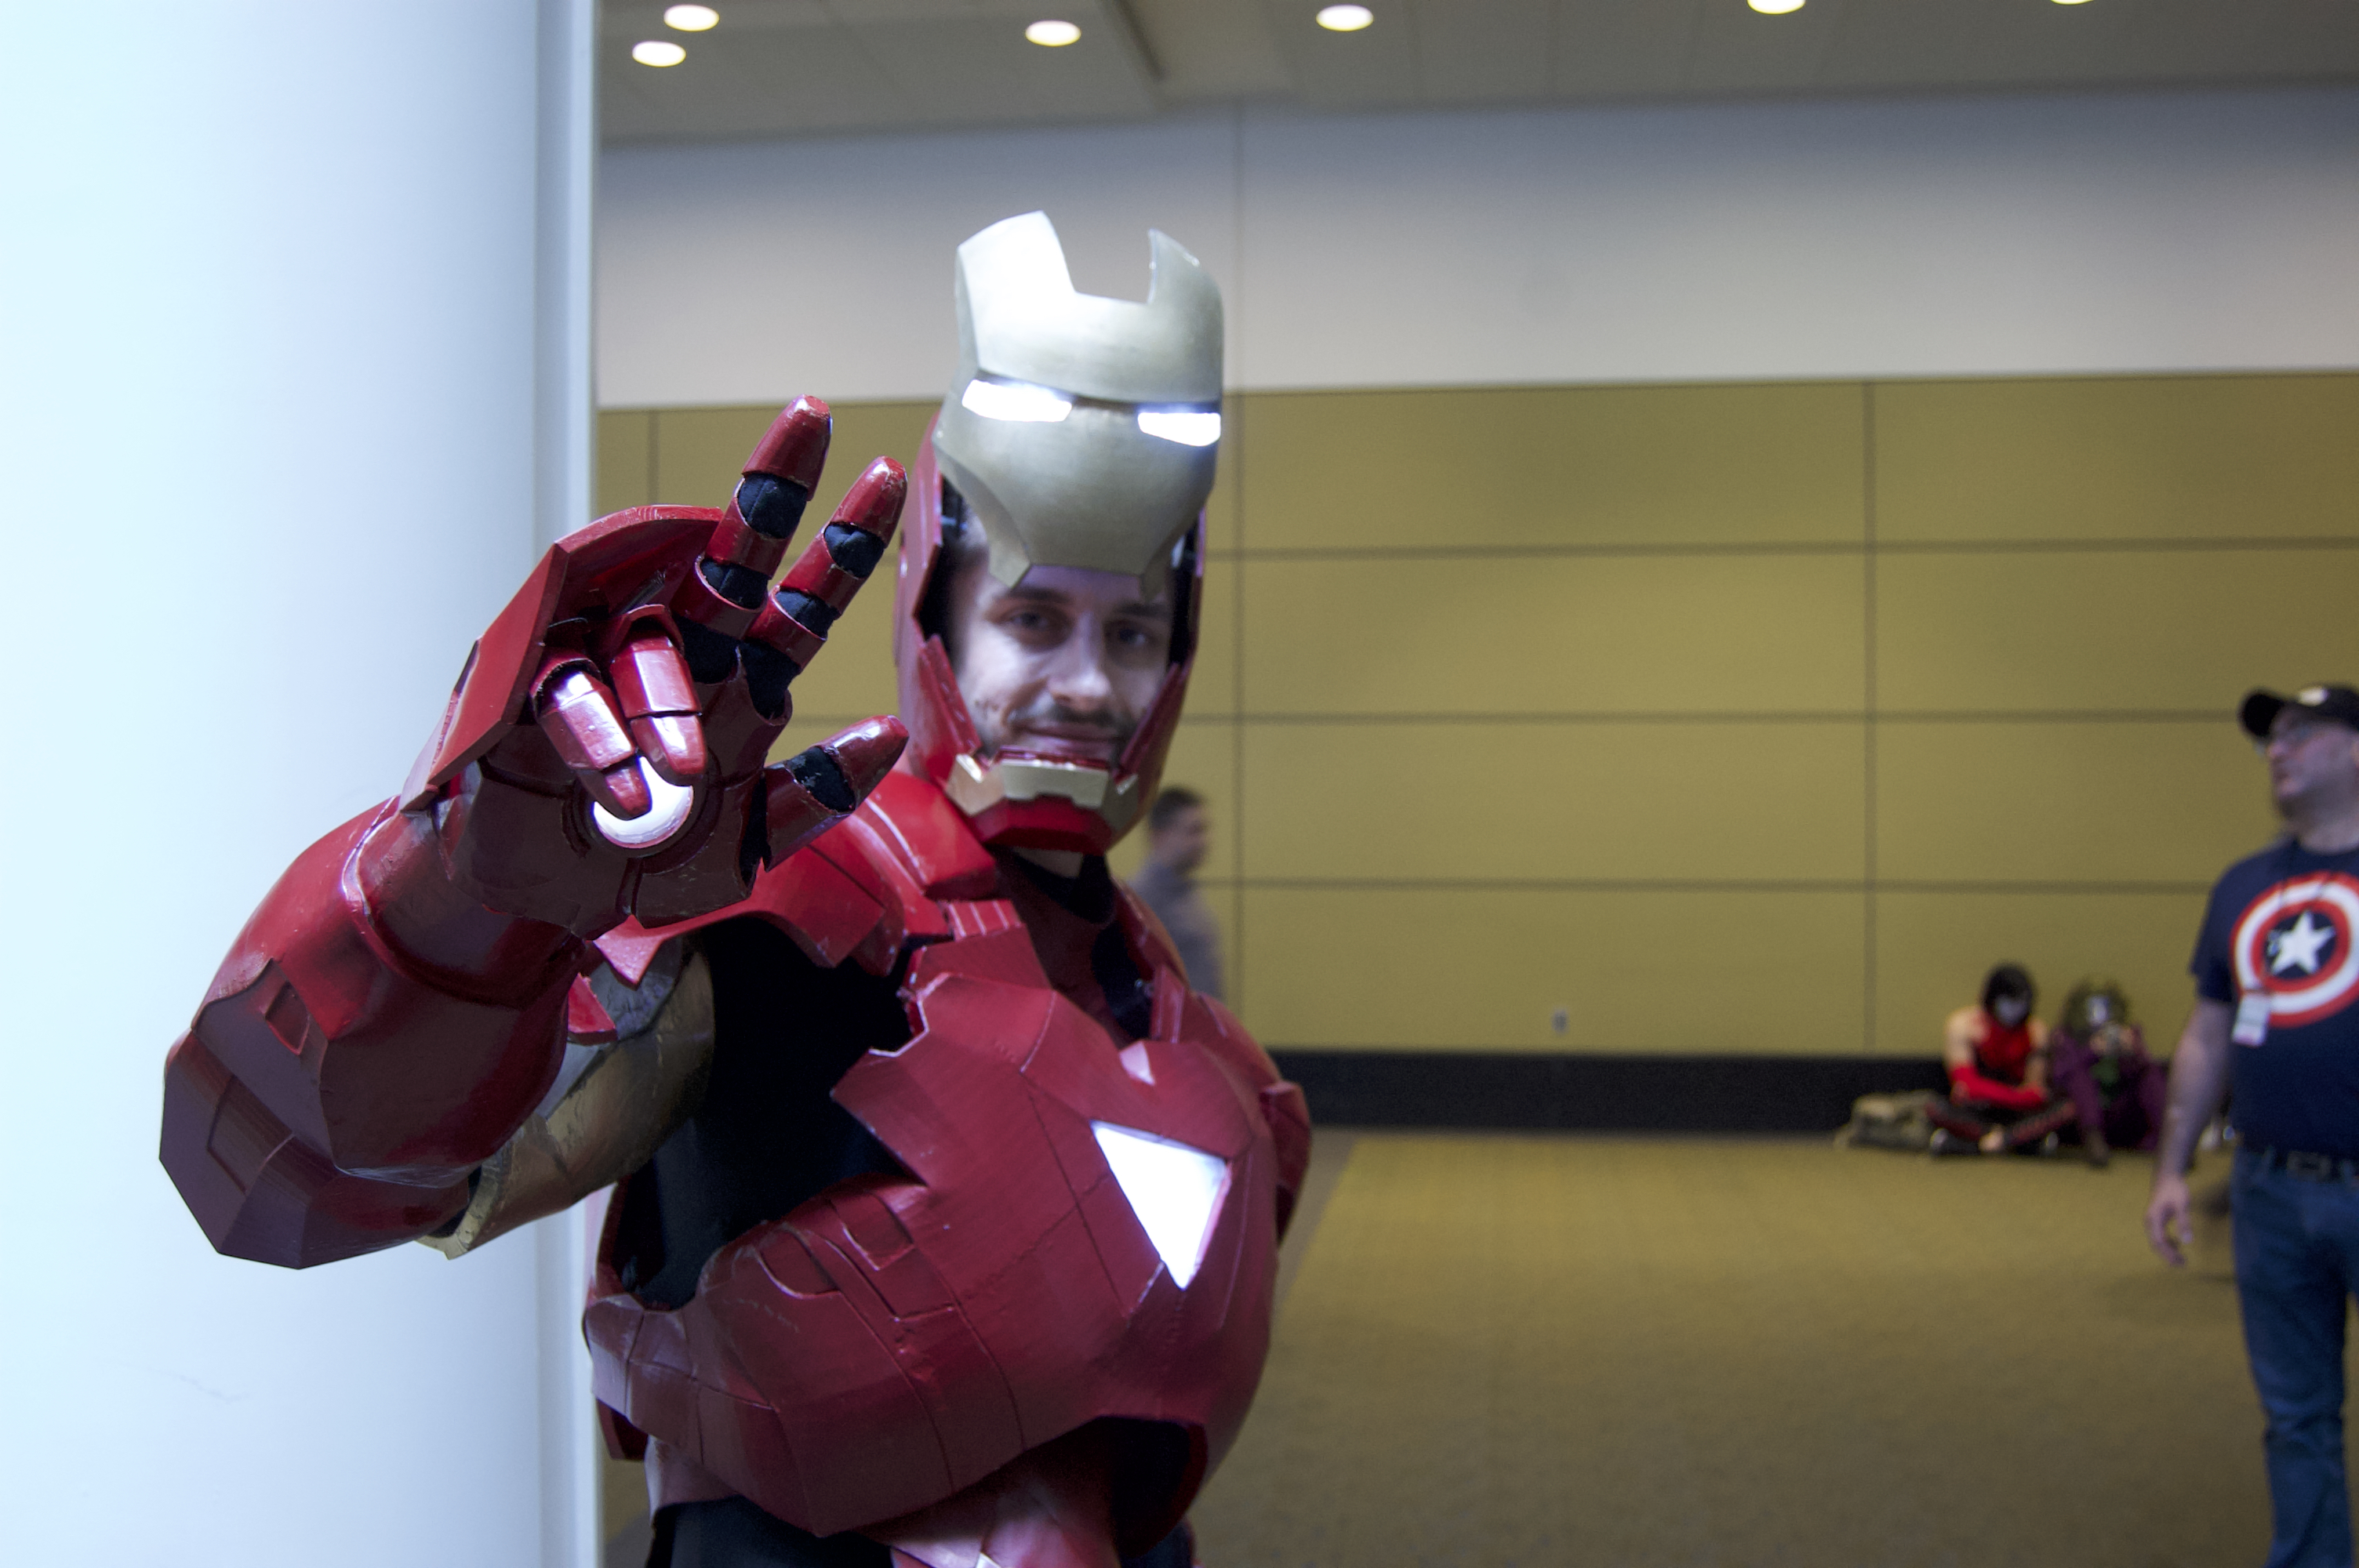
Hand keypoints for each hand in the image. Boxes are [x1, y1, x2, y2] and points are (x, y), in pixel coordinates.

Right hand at [401, 397, 908, 934]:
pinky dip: (600, 740)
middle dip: (773, 490)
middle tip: (813, 419)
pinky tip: (623, 786)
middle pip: (732, 559)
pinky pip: (570, 692)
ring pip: (651, 639)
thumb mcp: (746, 846)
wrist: (542, 907)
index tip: (890, 474)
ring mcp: (609, 666)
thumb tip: (888, 734)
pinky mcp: (536, 693)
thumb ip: (814, 796)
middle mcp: (683, 657)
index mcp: (740, 682)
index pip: (802, 601)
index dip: (843, 543)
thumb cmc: (644, 862)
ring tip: (681, 779)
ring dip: (666, 703)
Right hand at [2146, 1173, 2193, 1265]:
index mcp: (2153, 1219)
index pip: (2158, 1242)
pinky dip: (2169, 1243)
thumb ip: (2184, 1222)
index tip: (2179, 1262)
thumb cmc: (2174, 1189)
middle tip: (2183, 1264)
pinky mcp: (2158, 1220)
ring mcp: (2153, 1221)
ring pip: (2158, 1241)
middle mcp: (2150, 1222)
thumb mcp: (2182, 1205)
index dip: (2167, 1254)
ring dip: (2169, 1251)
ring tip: (2182, 1259)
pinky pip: (2161, 1236)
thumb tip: (2188, 1241)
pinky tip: (2179, 1245)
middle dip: (2168, 1256)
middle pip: (2156, 1244)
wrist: (2167, 1177)